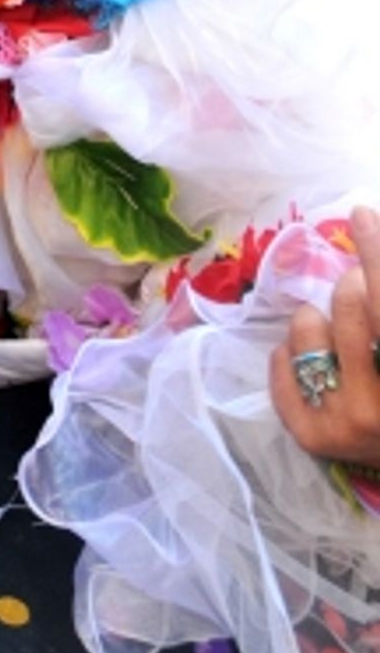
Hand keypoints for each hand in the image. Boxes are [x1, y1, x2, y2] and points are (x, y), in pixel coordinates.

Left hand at [269, 205, 379, 467]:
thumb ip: (376, 306)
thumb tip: (366, 229)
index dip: (374, 252)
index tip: (360, 214)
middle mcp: (377, 406)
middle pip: (352, 304)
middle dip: (351, 285)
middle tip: (356, 289)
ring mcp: (344, 425)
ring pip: (308, 327)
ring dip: (317, 318)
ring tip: (332, 335)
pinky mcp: (313, 438)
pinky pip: (282, 366)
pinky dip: (289, 354)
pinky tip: (310, 359)